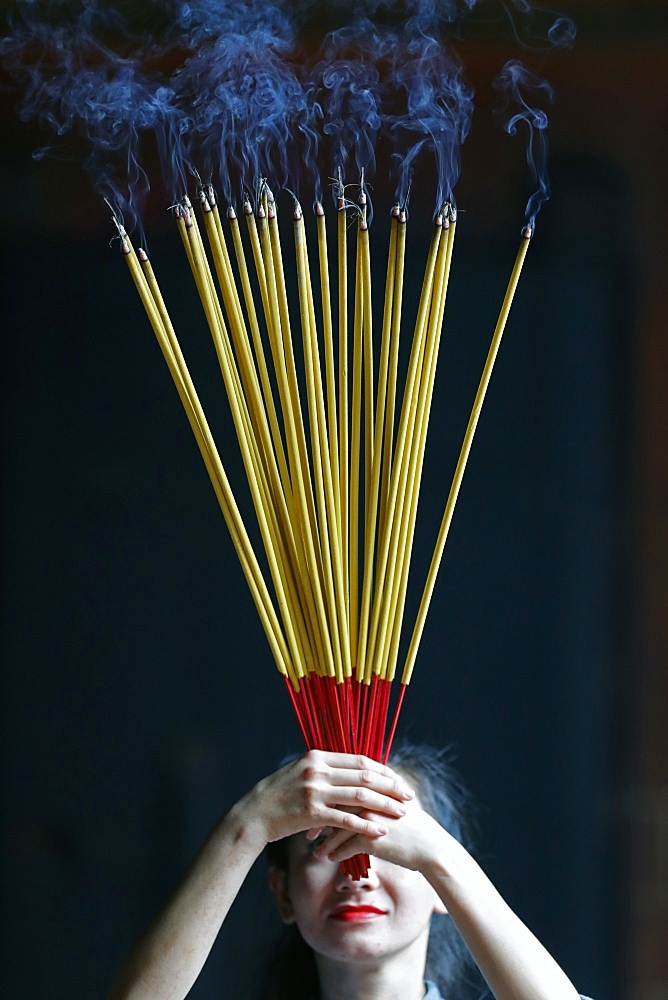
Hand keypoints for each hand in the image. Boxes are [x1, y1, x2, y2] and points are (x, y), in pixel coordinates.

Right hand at [240, 750, 415, 849]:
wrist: (253, 814)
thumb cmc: (280, 796)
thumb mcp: (301, 773)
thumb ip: (325, 771)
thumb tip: (352, 773)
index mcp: (318, 756)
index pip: (360, 760)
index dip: (383, 770)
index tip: (398, 780)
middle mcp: (318, 769)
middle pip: (364, 775)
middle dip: (390, 786)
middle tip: (409, 796)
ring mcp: (314, 790)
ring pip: (359, 795)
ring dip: (384, 805)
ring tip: (402, 813)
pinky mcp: (311, 812)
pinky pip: (345, 818)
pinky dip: (365, 825)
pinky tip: (380, 831)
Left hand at [310, 787, 449, 873]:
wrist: (431, 848)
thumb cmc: (412, 826)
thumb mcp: (393, 804)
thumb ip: (374, 795)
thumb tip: (352, 794)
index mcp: (374, 785)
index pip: (341, 785)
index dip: (325, 797)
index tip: (312, 808)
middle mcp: (371, 797)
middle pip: (334, 803)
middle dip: (317, 817)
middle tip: (305, 829)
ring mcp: (372, 817)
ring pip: (337, 826)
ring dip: (324, 839)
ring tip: (314, 850)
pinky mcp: (374, 838)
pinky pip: (346, 845)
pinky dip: (335, 852)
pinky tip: (329, 858)